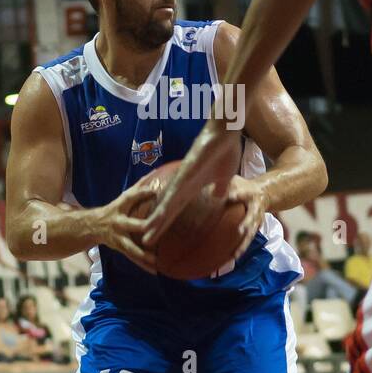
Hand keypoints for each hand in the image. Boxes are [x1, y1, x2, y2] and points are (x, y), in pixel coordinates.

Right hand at [98, 182, 158, 272]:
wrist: (91, 226)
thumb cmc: (114, 210)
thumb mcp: (124, 198)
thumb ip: (139, 187)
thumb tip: (154, 171)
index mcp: (119, 207)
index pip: (131, 197)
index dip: (142, 193)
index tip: (154, 191)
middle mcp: (118, 222)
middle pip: (131, 224)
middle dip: (143, 227)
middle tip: (155, 228)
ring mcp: (118, 237)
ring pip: (131, 247)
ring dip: (144, 254)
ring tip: (156, 260)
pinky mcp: (120, 248)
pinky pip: (133, 257)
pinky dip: (143, 264)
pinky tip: (155, 270)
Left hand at [142, 119, 238, 247]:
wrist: (227, 130)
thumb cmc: (225, 150)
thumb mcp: (225, 177)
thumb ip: (221, 188)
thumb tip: (219, 197)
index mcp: (191, 188)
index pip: (175, 210)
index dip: (165, 224)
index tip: (157, 238)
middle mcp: (183, 184)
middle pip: (166, 209)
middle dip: (156, 225)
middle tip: (145, 242)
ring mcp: (183, 176)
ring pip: (168, 201)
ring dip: (158, 217)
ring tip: (147, 232)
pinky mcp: (188, 169)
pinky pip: (178, 187)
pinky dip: (170, 200)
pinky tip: (162, 212)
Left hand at [224, 175, 266, 259]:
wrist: (264, 193)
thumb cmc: (244, 186)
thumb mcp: (237, 181)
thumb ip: (226, 183)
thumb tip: (206, 183)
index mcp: (250, 194)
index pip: (243, 194)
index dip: (237, 195)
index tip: (231, 196)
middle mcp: (256, 208)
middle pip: (252, 217)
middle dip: (247, 224)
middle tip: (241, 230)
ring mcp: (257, 220)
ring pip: (251, 233)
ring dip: (244, 244)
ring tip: (236, 254)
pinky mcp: (255, 228)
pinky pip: (248, 240)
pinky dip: (241, 248)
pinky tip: (233, 257)